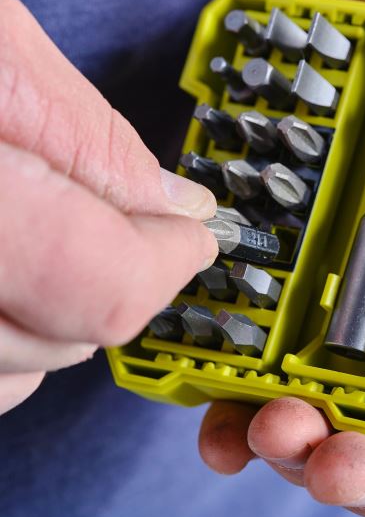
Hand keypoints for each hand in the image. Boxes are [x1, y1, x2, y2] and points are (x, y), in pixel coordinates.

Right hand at [0, 0, 218, 414]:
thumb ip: (88, 137)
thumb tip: (175, 208)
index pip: (102, 285)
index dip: (168, 262)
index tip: (193, 235)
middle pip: (66, 338)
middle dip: (123, 282)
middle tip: (129, 226)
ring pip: (15, 379)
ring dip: (60, 319)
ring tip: (49, 241)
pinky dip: (1, 345)